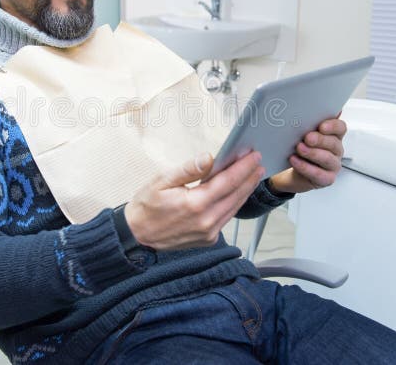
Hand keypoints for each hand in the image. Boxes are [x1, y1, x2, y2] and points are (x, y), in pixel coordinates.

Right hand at [124, 151, 264, 250]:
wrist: (137, 235)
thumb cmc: (147, 206)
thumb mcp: (161, 181)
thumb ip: (188, 170)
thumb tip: (208, 158)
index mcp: (195, 204)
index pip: (227, 181)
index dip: (243, 167)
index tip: (253, 156)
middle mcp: (206, 221)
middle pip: (236, 195)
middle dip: (249, 177)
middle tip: (258, 163)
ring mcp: (208, 233)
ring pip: (234, 208)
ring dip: (245, 191)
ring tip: (252, 176)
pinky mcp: (208, 239)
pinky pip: (226, 218)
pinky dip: (233, 204)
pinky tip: (236, 193)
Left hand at [268, 116, 346, 194]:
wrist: (293, 171)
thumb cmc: (301, 149)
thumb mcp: (303, 134)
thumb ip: (308, 123)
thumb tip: (307, 107)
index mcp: (334, 136)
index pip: (340, 127)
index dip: (333, 126)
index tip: (322, 126)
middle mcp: (336, 150)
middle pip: (333, 143)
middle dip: (320, 139)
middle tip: (307, 138)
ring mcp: (333, 165)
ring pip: (327, 158)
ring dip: (312, 153)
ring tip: (299, 148)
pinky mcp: (327, 179)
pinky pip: (318, 174)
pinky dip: (305, 167)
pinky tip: (295, 160)